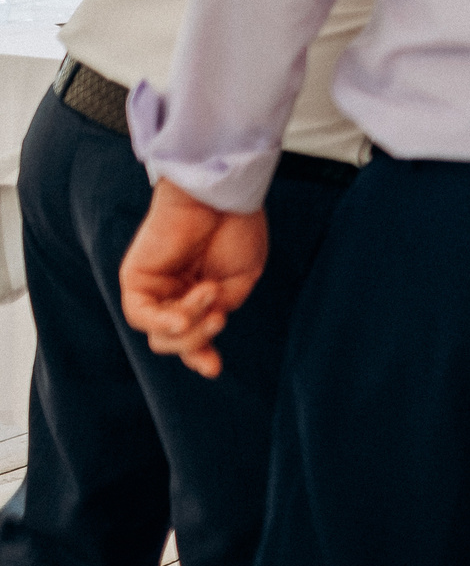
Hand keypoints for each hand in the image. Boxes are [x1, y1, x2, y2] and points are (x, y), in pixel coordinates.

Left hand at [119, 181, 268, 378]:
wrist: (222, 196)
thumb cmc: (236, 228)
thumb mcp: (238, 282)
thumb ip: (217, 311)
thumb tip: (200, 331)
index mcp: (199, 297)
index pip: (193, 337)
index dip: (202, 355)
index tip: (215, 368)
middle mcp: (173, 295)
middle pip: (175, 342)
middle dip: (199, 338)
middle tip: (220, 315)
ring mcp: (153, 289)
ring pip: (160, 335)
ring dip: (189, 326)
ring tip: (209, 298)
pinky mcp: (135, 279)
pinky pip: (142, 315)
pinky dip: (164, 321)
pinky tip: (183, 316)